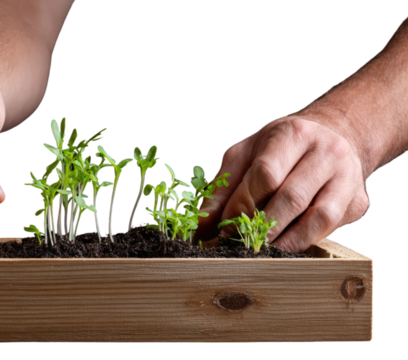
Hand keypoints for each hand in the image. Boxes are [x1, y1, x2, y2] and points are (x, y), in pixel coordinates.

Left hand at [194, 116, 370, 252]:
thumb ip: (222, 187)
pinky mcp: (358, 201)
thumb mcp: (246, 154)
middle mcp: (326, 152)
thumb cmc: (282, 147)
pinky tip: (285, 247)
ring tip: (263, 252)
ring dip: (286, 241)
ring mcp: (348, 177)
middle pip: (292, 197)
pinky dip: (306, 241)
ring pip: (318, 217)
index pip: (266, 174)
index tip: (225, 226)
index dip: (243, 204)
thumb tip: (200, 225)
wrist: (336, 135)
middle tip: (241, 244)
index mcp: (292, 134)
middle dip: (262, 226)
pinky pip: (332, 228)